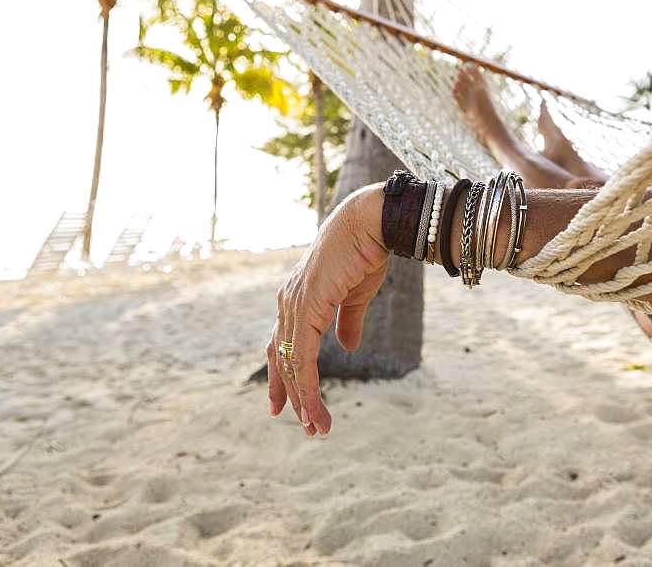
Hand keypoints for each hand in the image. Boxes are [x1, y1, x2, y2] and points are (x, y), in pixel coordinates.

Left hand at [265, 184, 388, 435]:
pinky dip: (308, 386)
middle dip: (292, 395)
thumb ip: (347, 322)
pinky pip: (304, 357)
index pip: (282, 344)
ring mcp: (293, 305)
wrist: (369, 224)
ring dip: (304, 400)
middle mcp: (288, 303)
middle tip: (306, 425)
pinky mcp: (305, 308)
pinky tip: (314, 407)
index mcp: (298, 299)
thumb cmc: (365, 252)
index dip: (282, 377)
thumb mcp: (356, 296)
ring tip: (317, 427)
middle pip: (283, 359)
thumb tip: (347, 347)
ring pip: (293, 364)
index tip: (282, 406)